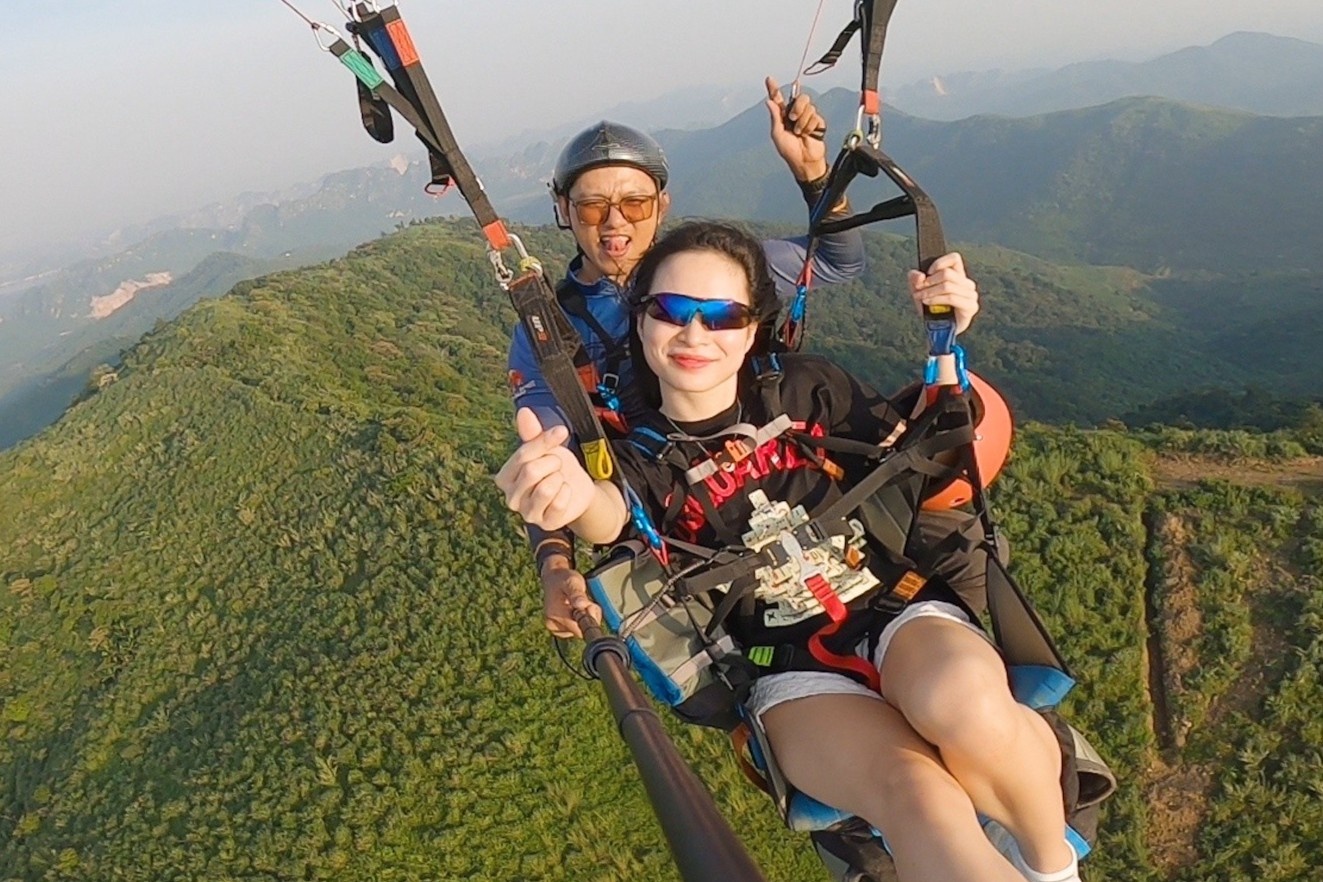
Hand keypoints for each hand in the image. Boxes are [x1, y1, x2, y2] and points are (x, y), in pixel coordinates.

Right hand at [494, 408, 595, 530]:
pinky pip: (559, 502)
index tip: (561, 431)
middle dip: (552, 462)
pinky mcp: (546, 524)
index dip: (544, 442)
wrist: (577, 490)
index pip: (522, 456)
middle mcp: (511, 498)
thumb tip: (523, 412)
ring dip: (560, 478)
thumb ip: (532, 434)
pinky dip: (568, 493)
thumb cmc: (555, 468)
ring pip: (545, 488)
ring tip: (560, 479)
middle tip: (558, 465)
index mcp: (504, 478)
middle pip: (532, 471)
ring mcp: (527, 514)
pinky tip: (565, 492)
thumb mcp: (545, 449)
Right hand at [540, 554, 601, 638]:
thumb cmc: (563, 579)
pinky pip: (576, 629)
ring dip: (585, 618)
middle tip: (586, 601)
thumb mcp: (572, 581)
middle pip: (581, 631)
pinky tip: (577, 609)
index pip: (579, 630)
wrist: (553, 578)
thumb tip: (583, 606)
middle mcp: (553, 624)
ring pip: (580, 631)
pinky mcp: (559, 629)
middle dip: (588, 617)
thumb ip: (577, 594)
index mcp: (555, 614)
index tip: (589, 605)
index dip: (589, 619)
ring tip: (580, 603)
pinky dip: (581, 620)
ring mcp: (555, 628)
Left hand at [765, 76, 827, 182]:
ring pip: (808, 107)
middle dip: (797, 107)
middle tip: (793, 119)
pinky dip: (810, 126)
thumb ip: (775, 117)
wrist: (805, 161)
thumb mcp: (778, 135)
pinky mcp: (818, 122)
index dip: (774, 89)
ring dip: (803, 121)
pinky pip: (815, 116)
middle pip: (799, 98)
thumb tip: (769, 102)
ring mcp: (807, 117)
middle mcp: (795, 114)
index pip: (779, 99)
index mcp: (783, 116)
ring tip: (800, 133)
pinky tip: (809, 134)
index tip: (769, 79)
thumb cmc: (790, 151)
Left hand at [908, 252, 979, 333]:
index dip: (939, 263)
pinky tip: (927, 302)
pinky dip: (936, 299)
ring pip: (948, 285)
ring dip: (930, 291)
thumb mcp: (919, 292)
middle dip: (929, 281)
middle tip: (919, 289)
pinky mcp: (971, 306)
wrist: (937, 331)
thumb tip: (918, 274)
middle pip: (947, 273)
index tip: (927, 274)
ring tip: (921, 297)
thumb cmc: (931, 309)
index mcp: (958, 275)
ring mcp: (971, 295)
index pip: (954, 258)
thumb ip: (915, 280)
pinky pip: (951, 298)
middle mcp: (967, 283)